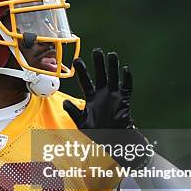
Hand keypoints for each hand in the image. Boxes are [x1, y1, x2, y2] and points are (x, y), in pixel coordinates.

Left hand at [63, 48, 149, 167]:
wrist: (112, 140)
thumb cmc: (96, 132)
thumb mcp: (81, 122)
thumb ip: (74, 112)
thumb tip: (64, 102)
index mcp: (91, 98)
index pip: (85, 81)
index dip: (82, 71)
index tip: (77, 60)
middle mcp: (102, 94)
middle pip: (100, 75)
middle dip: (98, 63)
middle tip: (97, 51)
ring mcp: (114, 96)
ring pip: (113, 78)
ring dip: (113, 67)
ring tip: (112, 54)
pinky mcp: (124, 100)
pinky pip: (126, 87)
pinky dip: (126, 79)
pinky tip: (125, 69)